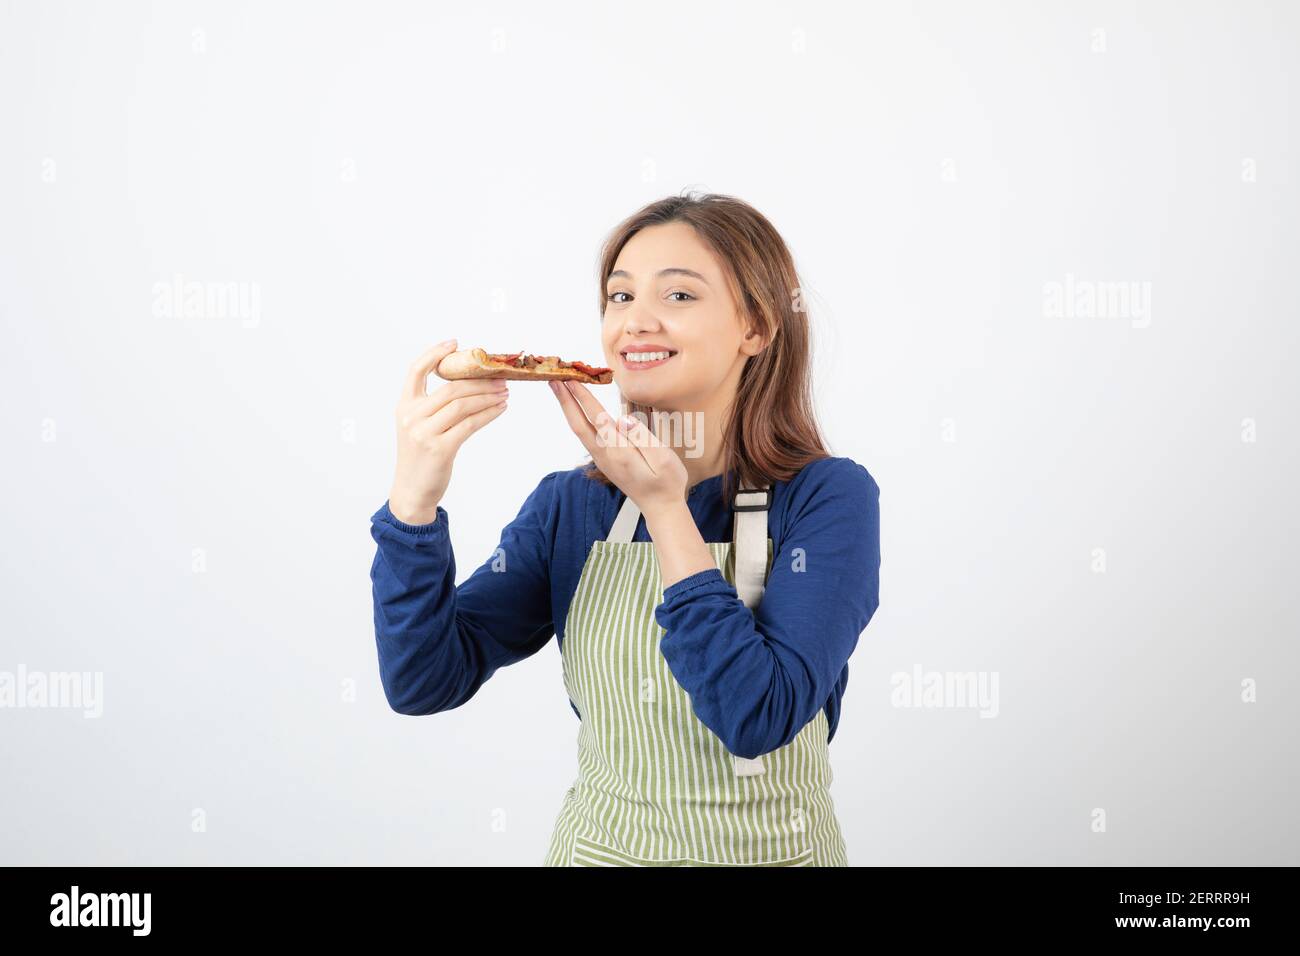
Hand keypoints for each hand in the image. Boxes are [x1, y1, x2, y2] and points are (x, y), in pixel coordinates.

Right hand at [388, 339, 509, 523]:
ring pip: (463, 404)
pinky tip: (500, 409)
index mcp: (404, 406)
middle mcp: (411, 416)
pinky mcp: (441, 448)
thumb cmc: (420, 456)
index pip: (416, 370)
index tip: (455, 343)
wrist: (412, 491)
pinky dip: (489, 414)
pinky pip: (471, 424)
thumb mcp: (417, 426)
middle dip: (480, 381)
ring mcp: (425, 432)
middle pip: (451, 388)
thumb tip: (466, 384)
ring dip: (488, 396)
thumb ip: (432, 406)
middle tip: (501, 377)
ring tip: (505, 392)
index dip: (435, 353)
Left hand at [549, 380, 687, 516]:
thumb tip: (622, 418)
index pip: (597, 418)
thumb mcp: (663, 459)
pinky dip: (578, 418)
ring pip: (579, 430)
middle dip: (565, 400)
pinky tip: (577, 409)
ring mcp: (602, 459)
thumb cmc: (667, 482)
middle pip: (579, 424)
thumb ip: (642, 438)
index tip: (572, 379)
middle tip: (554, 378)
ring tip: (561, 389)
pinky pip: (586, 435)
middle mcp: (605, 455)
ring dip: (568, 408)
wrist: (661, 508)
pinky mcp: (604, 460)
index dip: (583, 397)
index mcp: (619, 452)